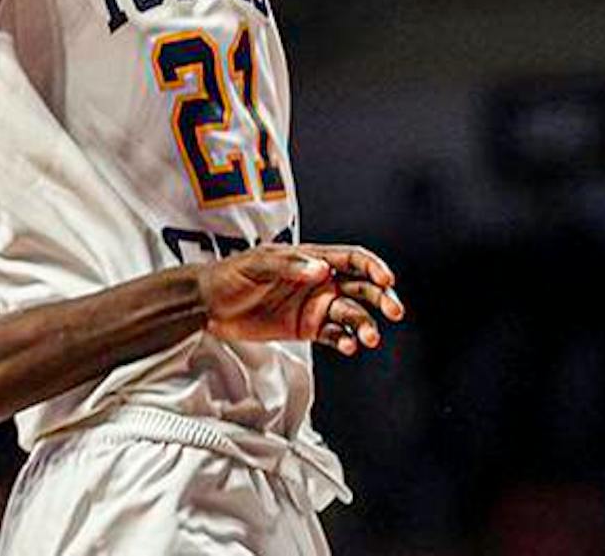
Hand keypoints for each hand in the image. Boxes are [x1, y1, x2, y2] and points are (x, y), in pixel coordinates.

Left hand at [197, 243, 404, 355]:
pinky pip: (334, 335)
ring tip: (369, 338)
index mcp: (313, 258)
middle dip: (381, 298)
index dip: (373, 267)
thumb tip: (322, 270)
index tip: (386, 280)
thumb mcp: (259, 264)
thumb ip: (292, 266)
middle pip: (362, 287)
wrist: (210, 304)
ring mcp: (315, 306)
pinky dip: (345, 341)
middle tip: (394, 311)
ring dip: (365, 325)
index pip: (352, 259)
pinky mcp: (307, 329)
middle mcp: (321, 281)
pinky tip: (348, 346)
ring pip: (352, 314)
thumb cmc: (233, 274)